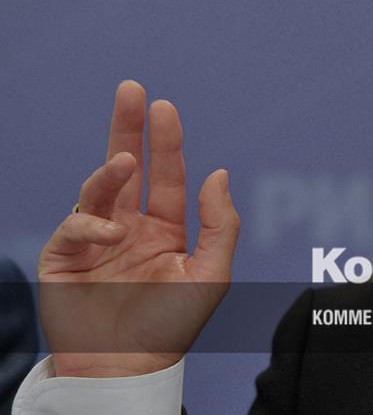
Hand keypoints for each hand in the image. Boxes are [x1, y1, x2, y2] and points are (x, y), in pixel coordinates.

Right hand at [38, 80, 239, 376]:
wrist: (127, 369)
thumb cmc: (172, 327)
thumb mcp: (211, 274)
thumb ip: (221, 224)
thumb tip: (219, 172)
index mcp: (165, 230)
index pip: (167, 176)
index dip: (166, 141)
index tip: (164, 106)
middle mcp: (129, 228)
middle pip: (127, 167)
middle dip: (127, 127)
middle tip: (130, 89)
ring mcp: (96, 241)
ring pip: (99, 188)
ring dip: (111, 169)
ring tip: (126, 159)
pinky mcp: (65, 257)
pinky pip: (75, 225)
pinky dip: (91, 221)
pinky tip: (110, 232)